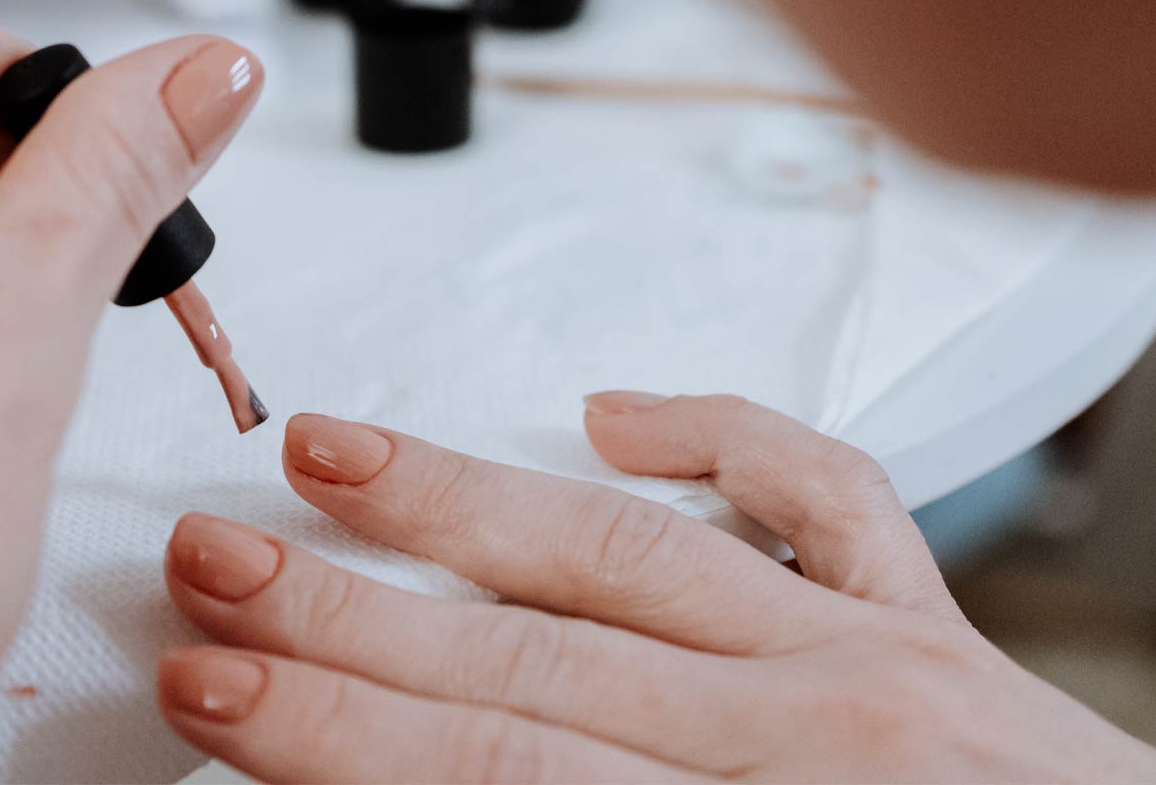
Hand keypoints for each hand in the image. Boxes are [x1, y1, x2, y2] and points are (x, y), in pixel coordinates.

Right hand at [160, 394, 1155, 781]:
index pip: (496, 773)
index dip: (332, 729)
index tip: (214, 684)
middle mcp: (823, 742)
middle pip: (529, 663)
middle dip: (348, 615)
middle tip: (212, 565)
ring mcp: (883, 668)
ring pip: (635, 553)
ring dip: (465, 504)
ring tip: (331, 456)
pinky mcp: (943, 633)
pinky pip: (832, 503)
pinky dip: (726, 436)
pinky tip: (620, 408)